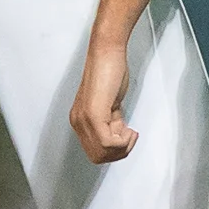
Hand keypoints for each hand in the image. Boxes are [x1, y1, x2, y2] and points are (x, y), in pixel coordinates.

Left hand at [69, 31, 135, 162]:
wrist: (107, 52)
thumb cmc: (109, 71)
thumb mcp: (109, 103)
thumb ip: (110, 121)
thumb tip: (118, 137)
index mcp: (79, 120)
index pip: (94, 151)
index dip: (113, 150)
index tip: (125, 136)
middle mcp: (78, 121)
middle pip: (98, 156)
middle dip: (119, 152)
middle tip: (130, 137)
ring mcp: (84, 119)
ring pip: (103, 152)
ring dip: (122, 147)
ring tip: (130, 131)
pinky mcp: (94, 114)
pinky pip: (108, 142)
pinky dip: (123, 141)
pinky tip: (129, 128)